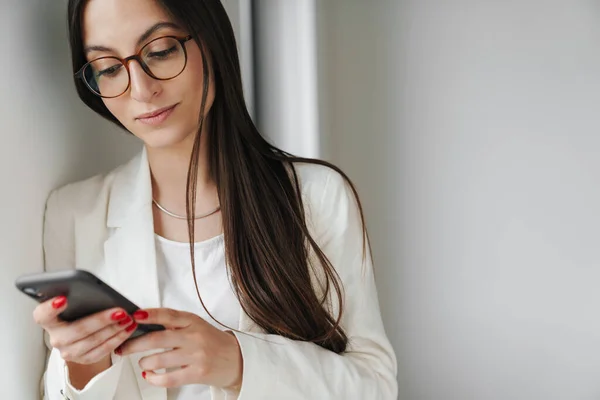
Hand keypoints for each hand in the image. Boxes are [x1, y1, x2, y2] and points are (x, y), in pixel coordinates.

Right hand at [33, 296, 137, 364]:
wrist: (81, 336)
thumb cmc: (79, 313)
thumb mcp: (77, 303)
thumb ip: (80, 298)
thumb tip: (100, 292)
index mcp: (49, 320)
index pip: (42, 314)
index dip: (51, 308)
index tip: (63, 299)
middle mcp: (56, 338)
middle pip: (77, 330)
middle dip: (101, 320)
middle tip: (120, 311)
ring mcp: (68, 351)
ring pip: (93, 341)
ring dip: (114, 329)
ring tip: (128, 319)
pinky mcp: (83, 359)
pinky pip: (102, 351)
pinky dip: (117, 339)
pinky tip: (128, 330)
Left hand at [117, 308, 242, 389]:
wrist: (236, 359)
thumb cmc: (212, 341)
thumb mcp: (196, 325)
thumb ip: (175, 323)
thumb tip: (143, 322)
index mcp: (192, 321)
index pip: (167, 315)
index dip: (149, 315)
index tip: (134, 316)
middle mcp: (194, 337)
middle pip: (157, 339)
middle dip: (134, 344)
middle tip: (123, 347)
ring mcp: (196, 356)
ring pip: (159, 360)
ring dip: (144, 362)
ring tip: (143, 362)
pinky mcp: (197, 373)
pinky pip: (168, 378)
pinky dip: (153, 378)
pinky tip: (149, 375)